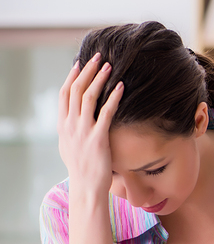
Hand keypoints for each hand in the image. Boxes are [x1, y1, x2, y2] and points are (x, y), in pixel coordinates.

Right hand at [57, 53, 123, 194]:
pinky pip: (106, 113)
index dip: (72, 76)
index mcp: (63, 125)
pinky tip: (122, 87)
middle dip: (87, 71)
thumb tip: (74, 117)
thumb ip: (71, 129)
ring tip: (110, 66)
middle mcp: (70, 125)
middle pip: (75, 90)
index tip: (80, 62)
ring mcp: (83, 131)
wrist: (86, 186)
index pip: (64, 94)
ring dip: (100, 79)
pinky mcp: (98, 138)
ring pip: (89, 97)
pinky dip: (114, 97)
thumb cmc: (82, 167)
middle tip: (98, 57)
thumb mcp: (70, 145)